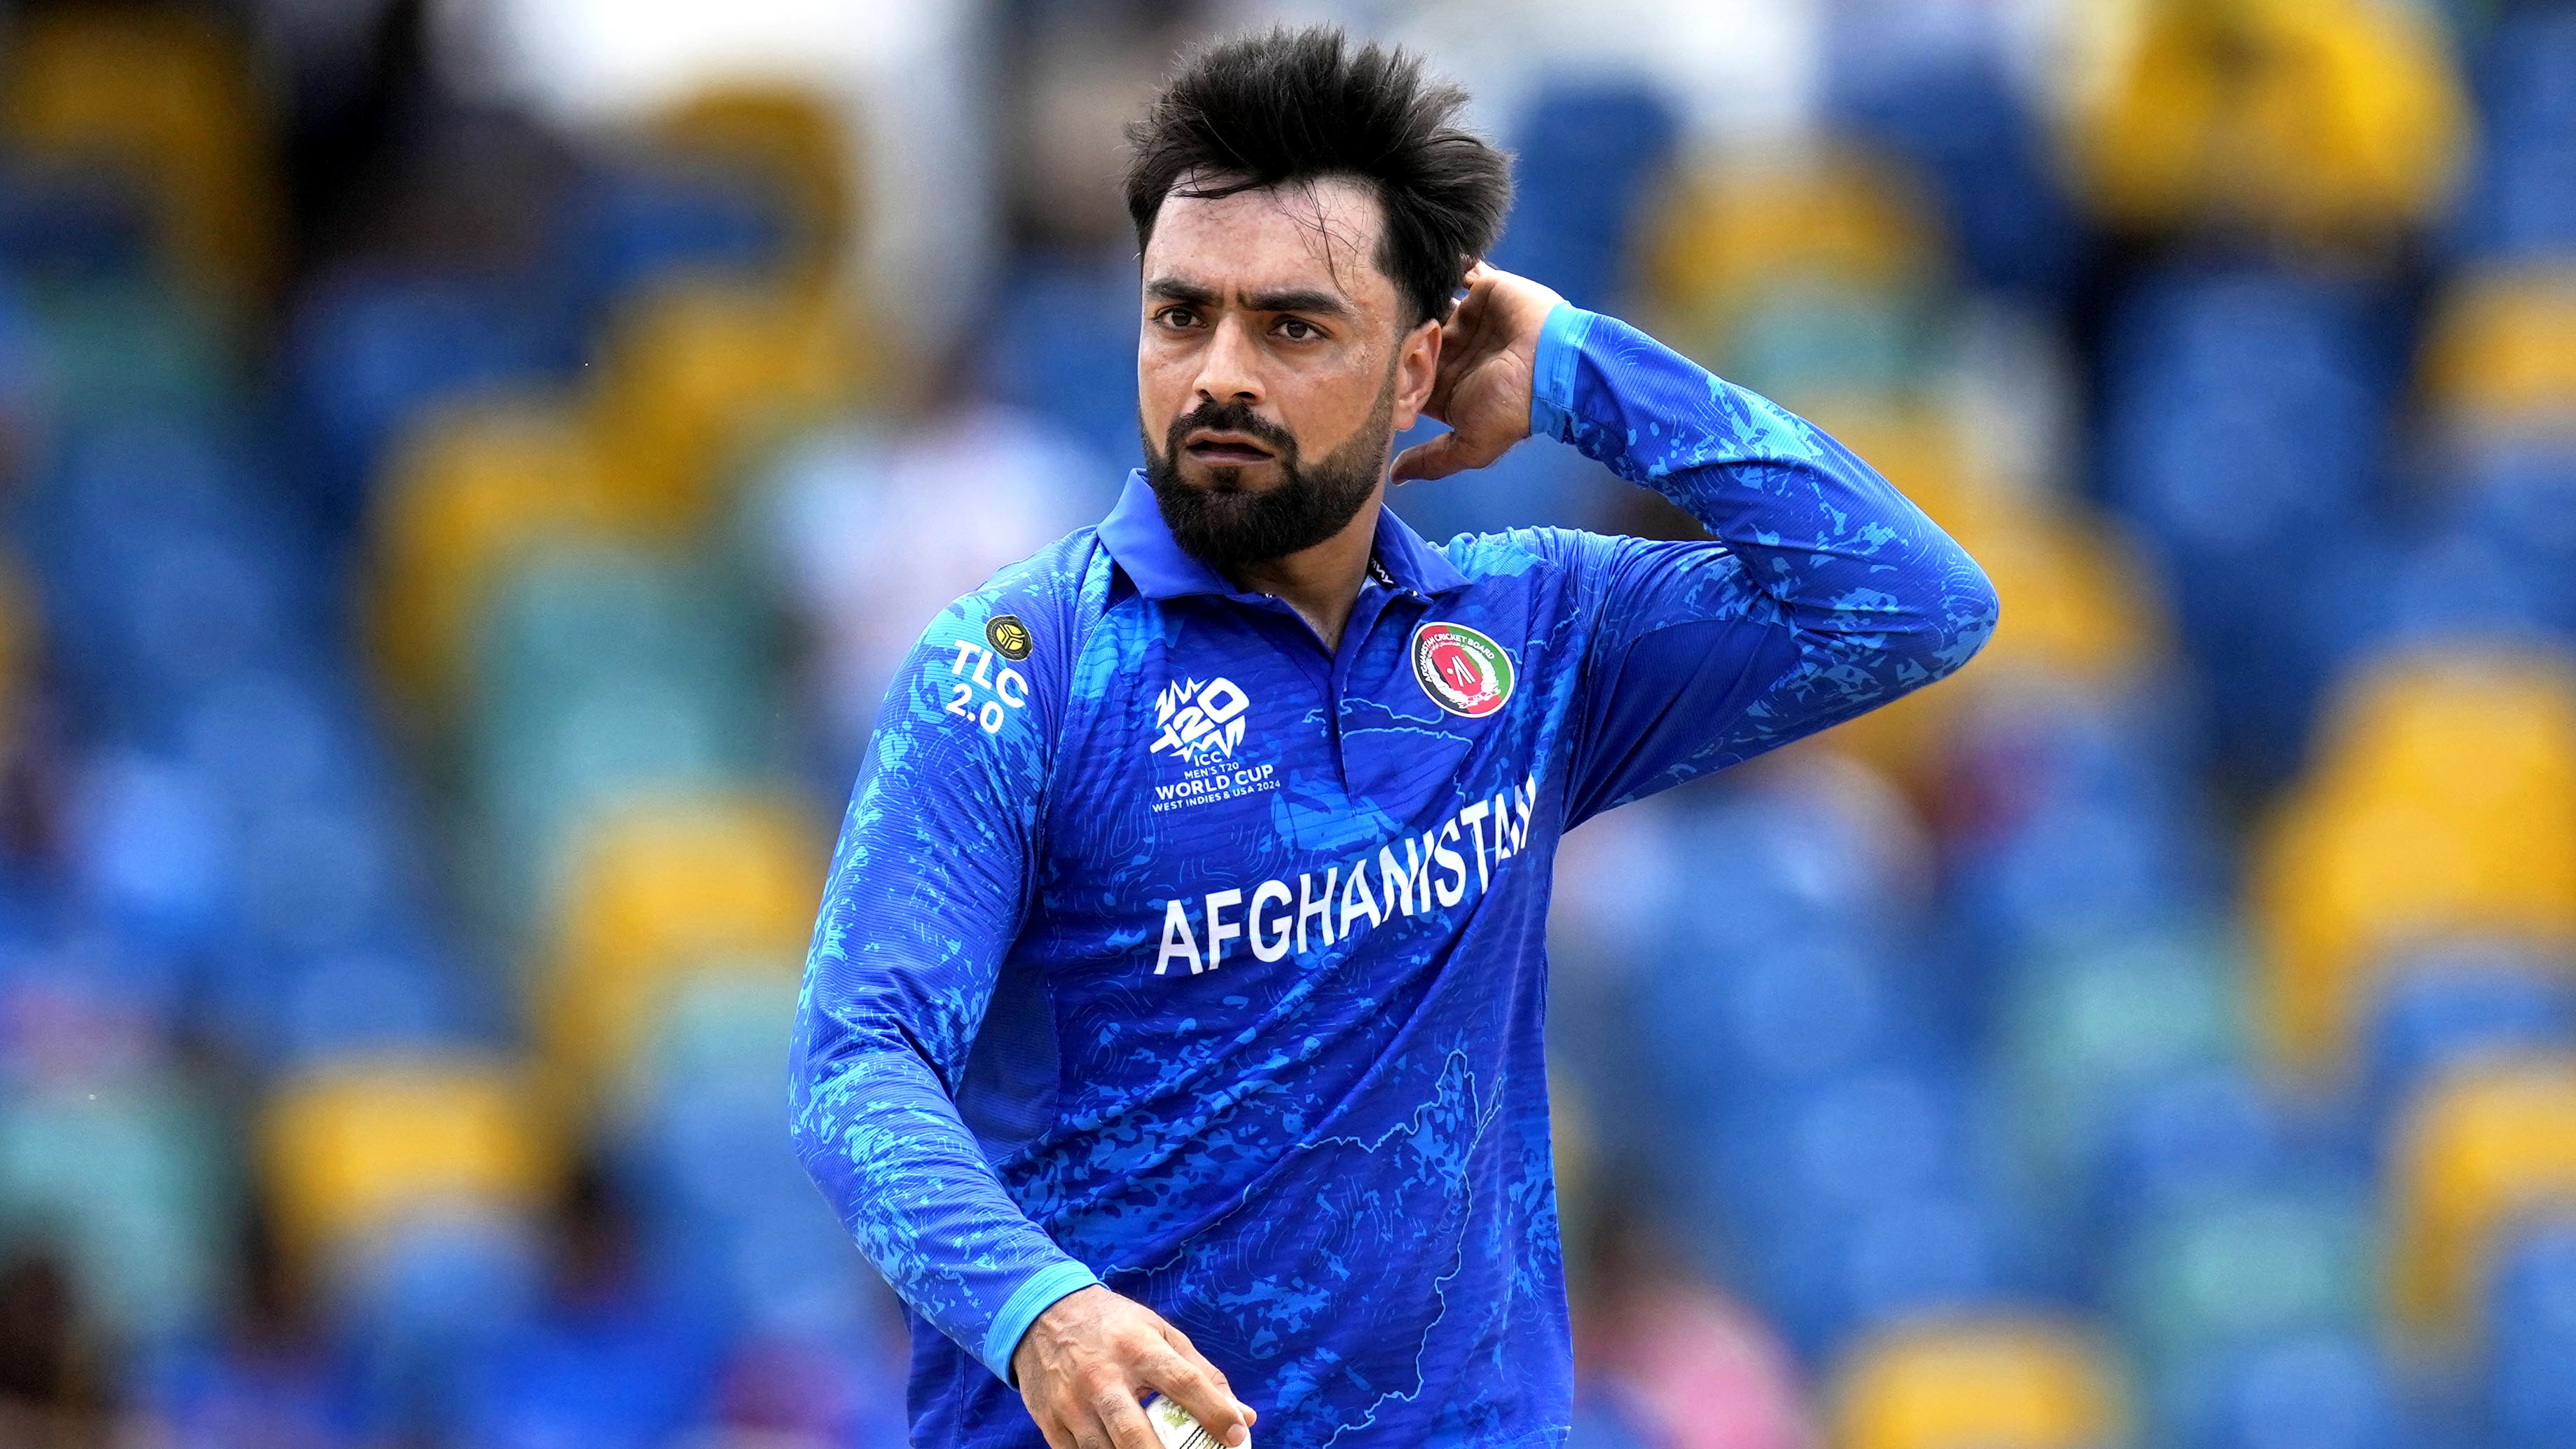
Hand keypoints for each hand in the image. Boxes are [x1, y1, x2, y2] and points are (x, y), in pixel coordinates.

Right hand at [1011, 1284, 1256, 1448]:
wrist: (1042, 1315)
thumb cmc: (1115, 1327)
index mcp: (1137, 1348)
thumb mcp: (1160, 1333)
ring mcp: (1071, 1404)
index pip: (1182, 1382)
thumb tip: (1245, 1417)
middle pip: (1135, 1435)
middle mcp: (1102, 1377)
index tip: (1236, 1436)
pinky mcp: (1050, 1423)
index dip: (1213, 1411)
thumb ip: (1203, 1374)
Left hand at [1389, 260, 1566, 484]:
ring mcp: (1468, 320)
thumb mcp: (1468, 446)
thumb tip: (1394, 479)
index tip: (1371, 370)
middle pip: (1412, 338)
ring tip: (1393, 293)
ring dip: (1412, 299)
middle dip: (1394, 333)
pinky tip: (1423, 266)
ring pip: (1427, 305)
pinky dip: (1443, 266)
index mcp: (1448, 386)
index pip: (1406, 377)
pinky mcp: (1484, 290)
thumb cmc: (1512, 409)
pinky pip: (1458, 271)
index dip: (1388, 374)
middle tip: (1376, 326)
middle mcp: (1455, 352)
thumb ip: (1432, 461)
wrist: (1554, 366)